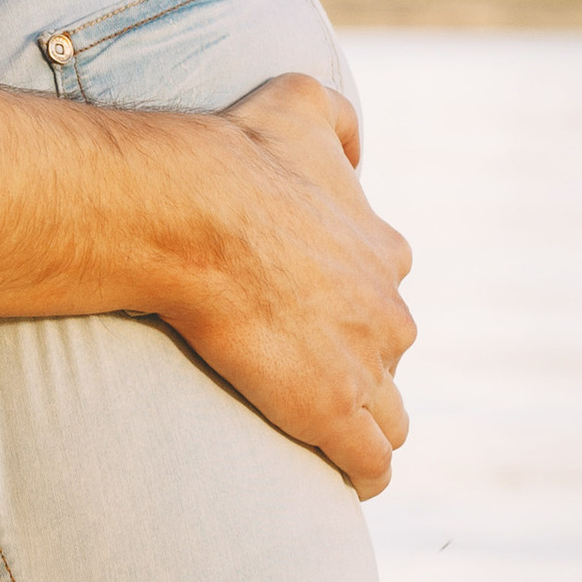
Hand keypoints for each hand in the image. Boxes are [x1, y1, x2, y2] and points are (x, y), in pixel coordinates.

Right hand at [170, 74, 415, 498]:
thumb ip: (338, 118)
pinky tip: (342, 477)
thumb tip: (357, 148)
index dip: (350, 309)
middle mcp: (388, 311)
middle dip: (355, 366)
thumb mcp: (301, 104)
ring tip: (321, 434)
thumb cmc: (237, 158)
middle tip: (298, 371)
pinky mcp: (333, 413)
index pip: (385, 293)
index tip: (311, 316)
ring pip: (389, 416)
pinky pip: (370, 464)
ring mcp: (366, 366)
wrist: (192, 213)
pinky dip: (362, 475)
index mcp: (382, 251)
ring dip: (364, 425)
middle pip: (388, 356)